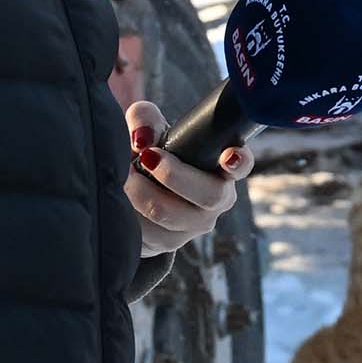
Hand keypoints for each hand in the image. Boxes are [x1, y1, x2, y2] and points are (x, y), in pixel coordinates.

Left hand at [124, 99, 241, 257]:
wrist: (137, 197)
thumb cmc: (152, 153)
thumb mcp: (150, 129)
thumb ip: (145, 120)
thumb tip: (142, 139)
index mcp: (221, 167)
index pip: (241, 164)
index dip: (239, 161)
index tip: (229, 155)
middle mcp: (216, 199)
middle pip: (208, 194)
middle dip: (172, 175)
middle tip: (145, 156)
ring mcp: (195, 224)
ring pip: (168, 213)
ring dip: (139, 191)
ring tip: (123, 174)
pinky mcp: (170, 242)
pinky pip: (146, 231)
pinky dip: (127, 210)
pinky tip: (119, 196)